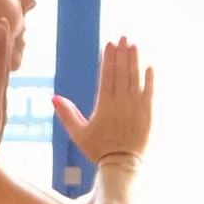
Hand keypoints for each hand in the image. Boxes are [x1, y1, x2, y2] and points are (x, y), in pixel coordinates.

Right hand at [53, 38, 153, 169]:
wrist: (121, 166)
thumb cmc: (98, 150)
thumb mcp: (78, 134)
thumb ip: (67, 114)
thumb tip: (54, 97)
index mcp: (104, 105)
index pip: (106, 76)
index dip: (108, 59)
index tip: (109, 44)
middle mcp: (121, 103)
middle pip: (121, 73)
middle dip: (122, 54)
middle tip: (122, 38)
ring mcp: (136, 107)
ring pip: (135, 78)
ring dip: (134, 61)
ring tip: (133, 46)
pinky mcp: (148, 113)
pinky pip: (150, 92)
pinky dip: (150, 79)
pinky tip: (149, 66)